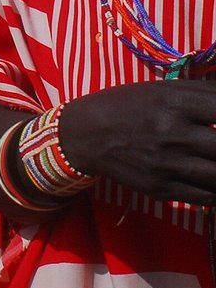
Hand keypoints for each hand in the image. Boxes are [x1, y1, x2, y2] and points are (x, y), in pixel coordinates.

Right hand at [59, 79, 215, 204]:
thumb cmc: (126, 105)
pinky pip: (206, 197)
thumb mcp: (161, 90)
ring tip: (213, 159)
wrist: (84, 134)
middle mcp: (172, 133)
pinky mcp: (160, 188)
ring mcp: (167, 164)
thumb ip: (203, 93)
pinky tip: (210, 179)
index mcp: (174, 102)